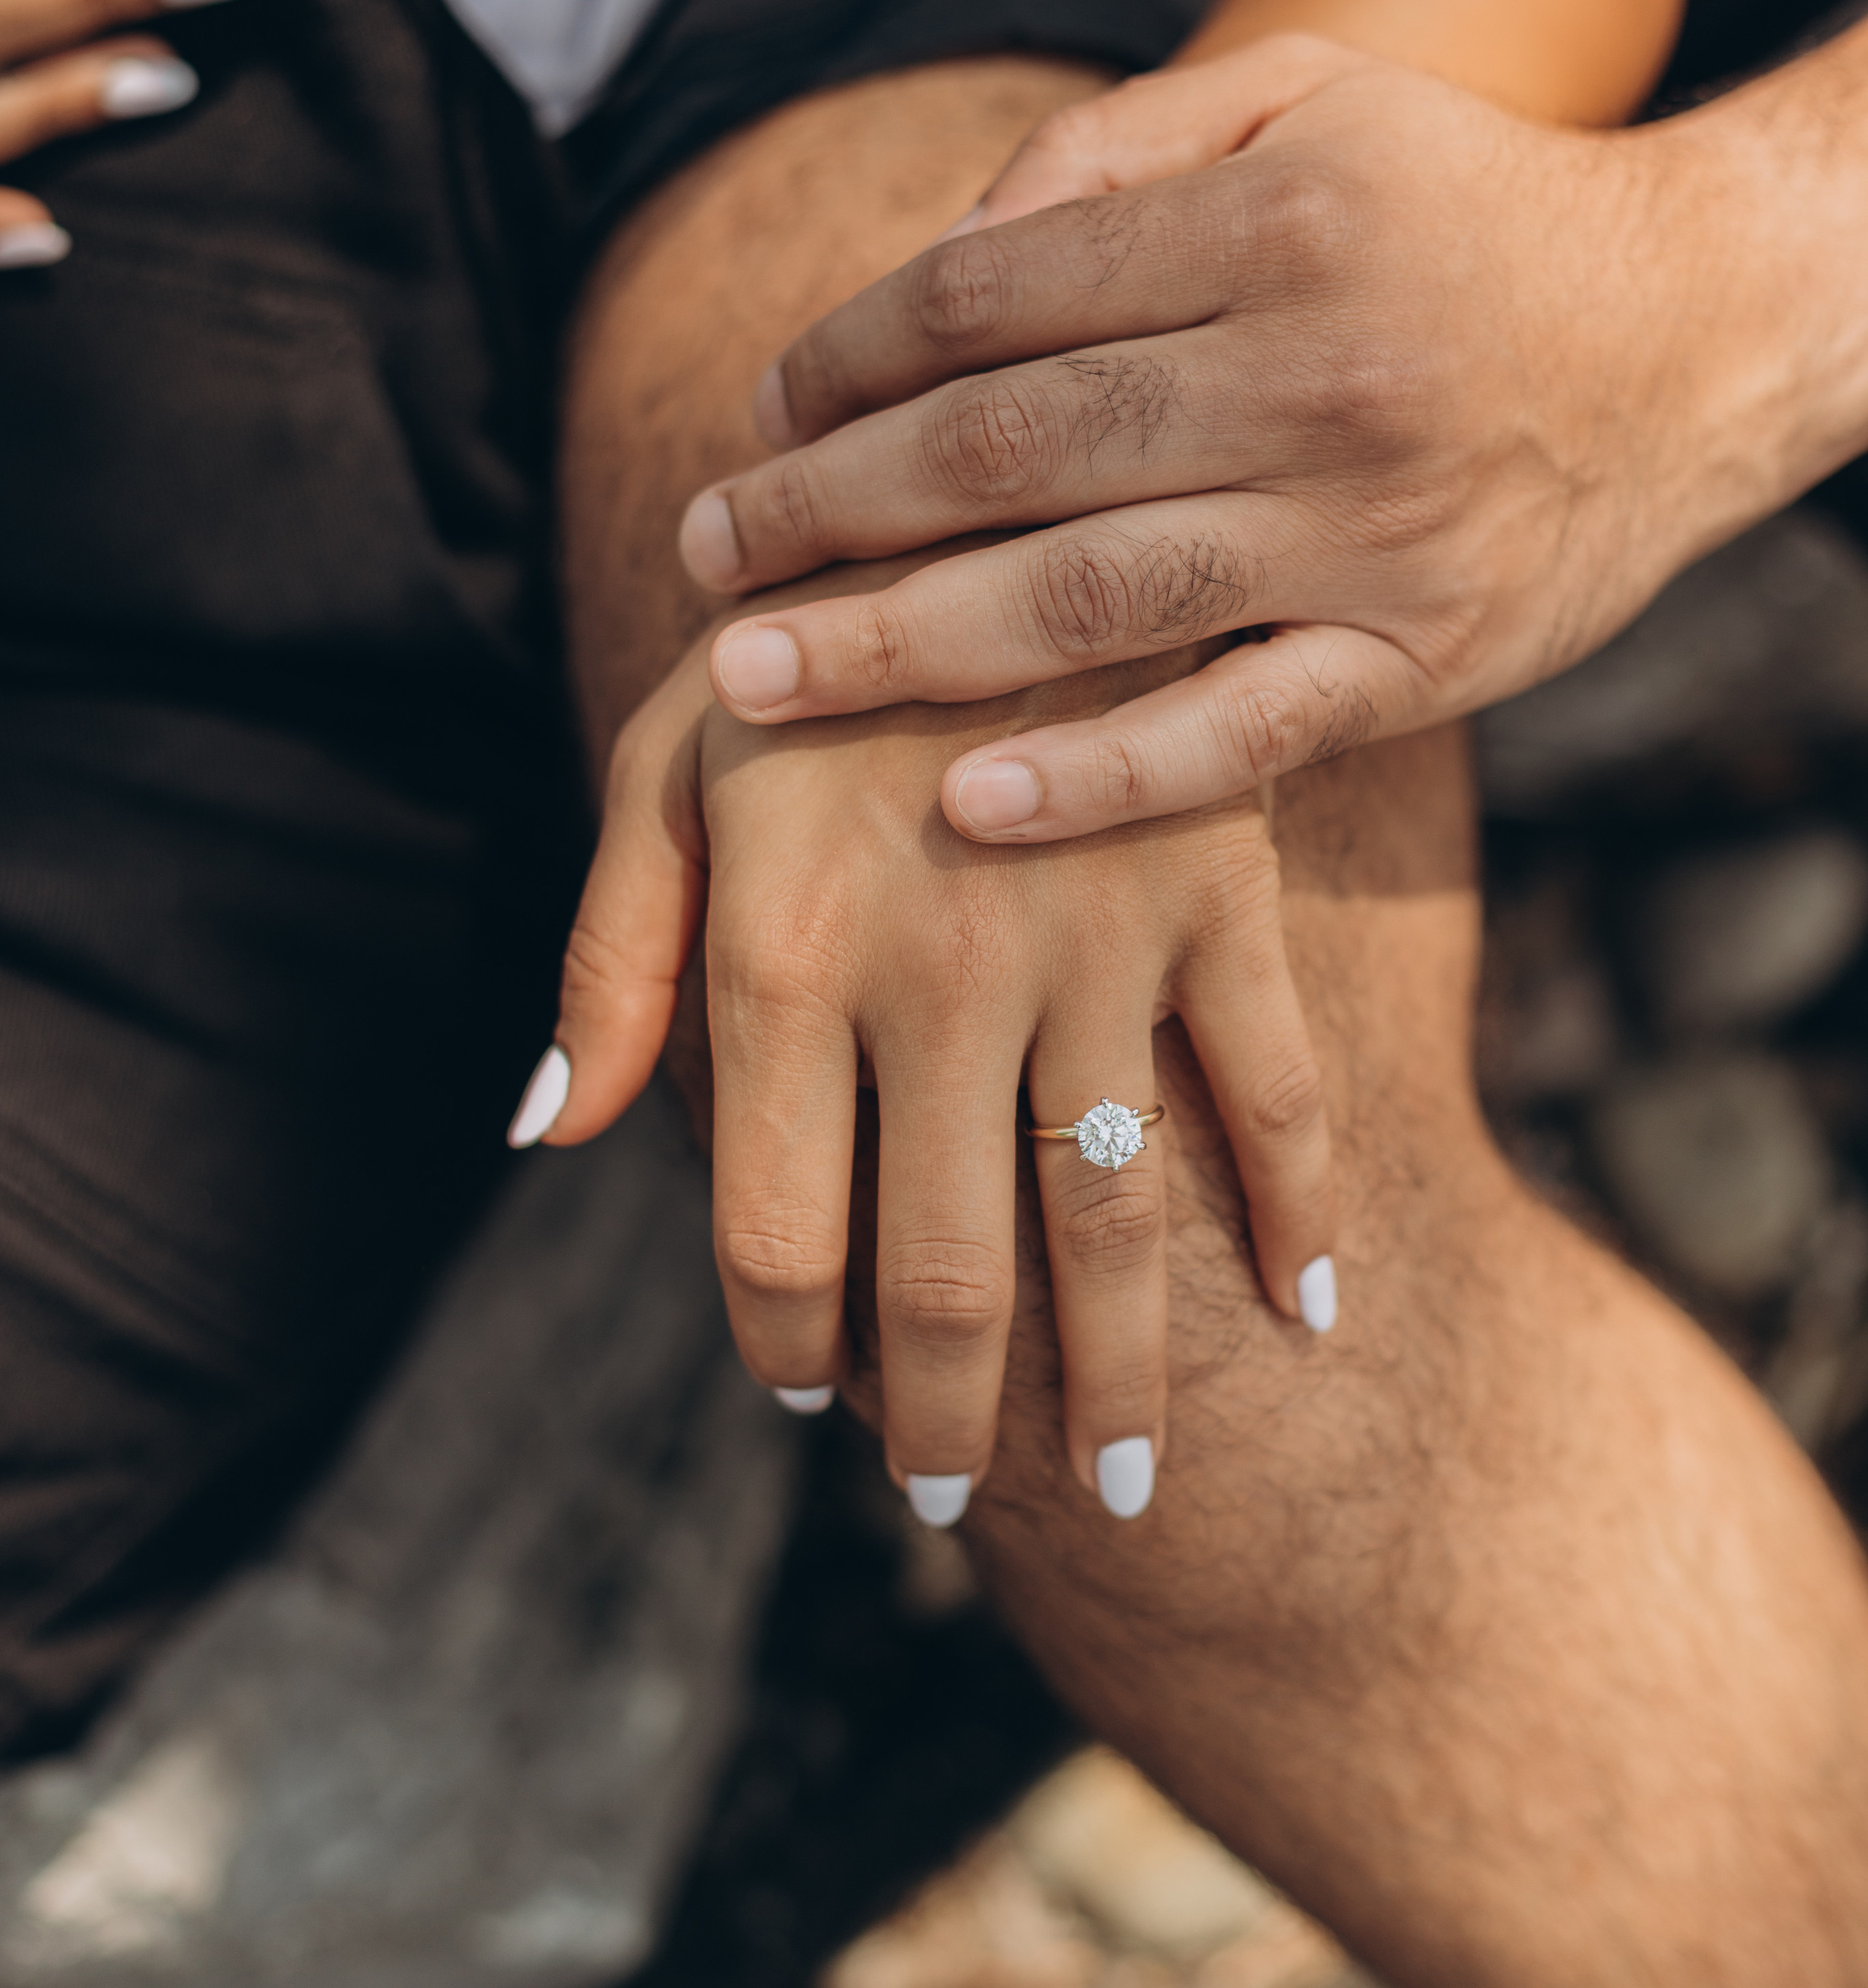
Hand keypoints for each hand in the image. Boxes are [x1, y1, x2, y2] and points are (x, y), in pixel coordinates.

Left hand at [506, 576, 1336, 1521]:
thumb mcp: (661, 770)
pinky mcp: (1218, 894)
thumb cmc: (797, 646)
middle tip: (955, 1504)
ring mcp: (1099, 942)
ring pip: (1117, 1227)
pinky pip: (1276, 1090)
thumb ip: (607, 959)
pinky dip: (1306, 1212)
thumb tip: (545, 1136)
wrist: (994, 483)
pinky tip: (1315, 1319)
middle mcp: (943, 976)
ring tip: (1135, 1492)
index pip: (783, 1239)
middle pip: (953, 1277)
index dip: (792, 1349)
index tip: (810, 1400)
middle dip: (953, 1423)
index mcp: (786, 955)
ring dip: (1129, 1385)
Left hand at [673, 34, 1785, 842]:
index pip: (991, 297)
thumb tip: (934, 253)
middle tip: (701, 549)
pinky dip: (1100, 778)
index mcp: (1272, 219)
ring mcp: (1371, 528)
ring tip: (749, 674)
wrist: (1707, 328)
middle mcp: (1313, 370)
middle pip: (1000, 450)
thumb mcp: (1312, 96)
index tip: (761, 414)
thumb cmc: (1470, 204)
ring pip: (1080, 597)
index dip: (843, 357)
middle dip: (819, 507)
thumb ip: (1118, 143)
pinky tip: (968, 804)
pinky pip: (1235, 734)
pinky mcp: (1423, 657)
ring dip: (890, 642)